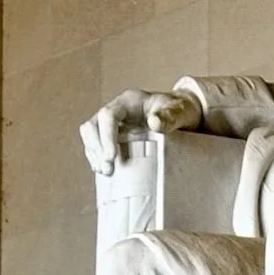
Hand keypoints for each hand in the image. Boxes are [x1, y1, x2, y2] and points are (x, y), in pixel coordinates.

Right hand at [79, 82, 201, 174]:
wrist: (182, 115)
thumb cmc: (180, 111)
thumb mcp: (180, 112)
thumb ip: (170, 116)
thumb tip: (154, 123)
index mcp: (128, 102)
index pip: (108, 115)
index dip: (106, 135)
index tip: (112, 156)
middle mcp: (117, 112)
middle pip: (93, 125)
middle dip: (95, 147)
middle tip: (107, 169)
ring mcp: (113, 125)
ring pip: (91, 137)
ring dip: (94, 155)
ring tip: (105, 172)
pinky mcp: (114, 138)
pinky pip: (98, 147)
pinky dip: (98, 159)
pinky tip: (106, 172)